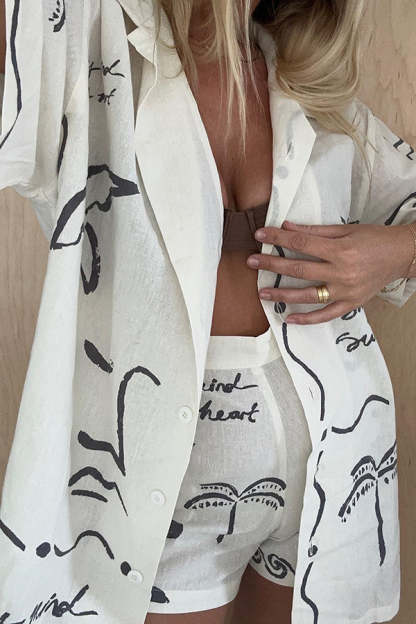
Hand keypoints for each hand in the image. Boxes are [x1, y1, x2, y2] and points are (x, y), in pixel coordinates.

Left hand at [246, 220, 413, 324]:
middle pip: (299, 269)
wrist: (401, 256)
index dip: (279, 238)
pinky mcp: (350, 304)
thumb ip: (316, 230)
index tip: (260, 235)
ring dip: (282, 294)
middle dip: (272, 265)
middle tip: (251, 262)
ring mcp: (345, 291)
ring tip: (261, 292)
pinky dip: (307, 319)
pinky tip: (288, 318)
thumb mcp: (346, 229)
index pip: (301, 242)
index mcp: (340, 249)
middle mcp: (341, 272)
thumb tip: (287, 226)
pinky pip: (325, 315)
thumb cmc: (374, 239)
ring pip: (307, 295)